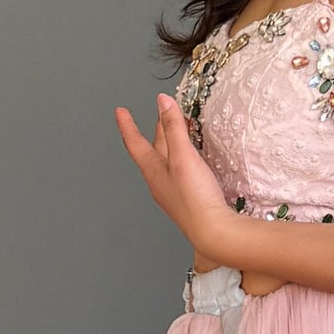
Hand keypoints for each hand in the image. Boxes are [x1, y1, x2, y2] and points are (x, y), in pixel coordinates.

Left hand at [116, 92, 237, 260]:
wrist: (213, 231)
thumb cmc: (194, 198)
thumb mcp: (183, 156)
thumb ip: (174, 128)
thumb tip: (163, 102)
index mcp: (153, 170)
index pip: (135, 143)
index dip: (127, 125)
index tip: (120, 111)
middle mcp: (159, 182)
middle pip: (154, 149)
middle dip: (157, 129)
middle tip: (161, 113)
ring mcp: (173, 192)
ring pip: (168, 160)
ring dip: (171, 142)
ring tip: (178, 129)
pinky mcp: (187, 199)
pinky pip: (180, 171)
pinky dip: (183, 157)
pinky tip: (191, 159)